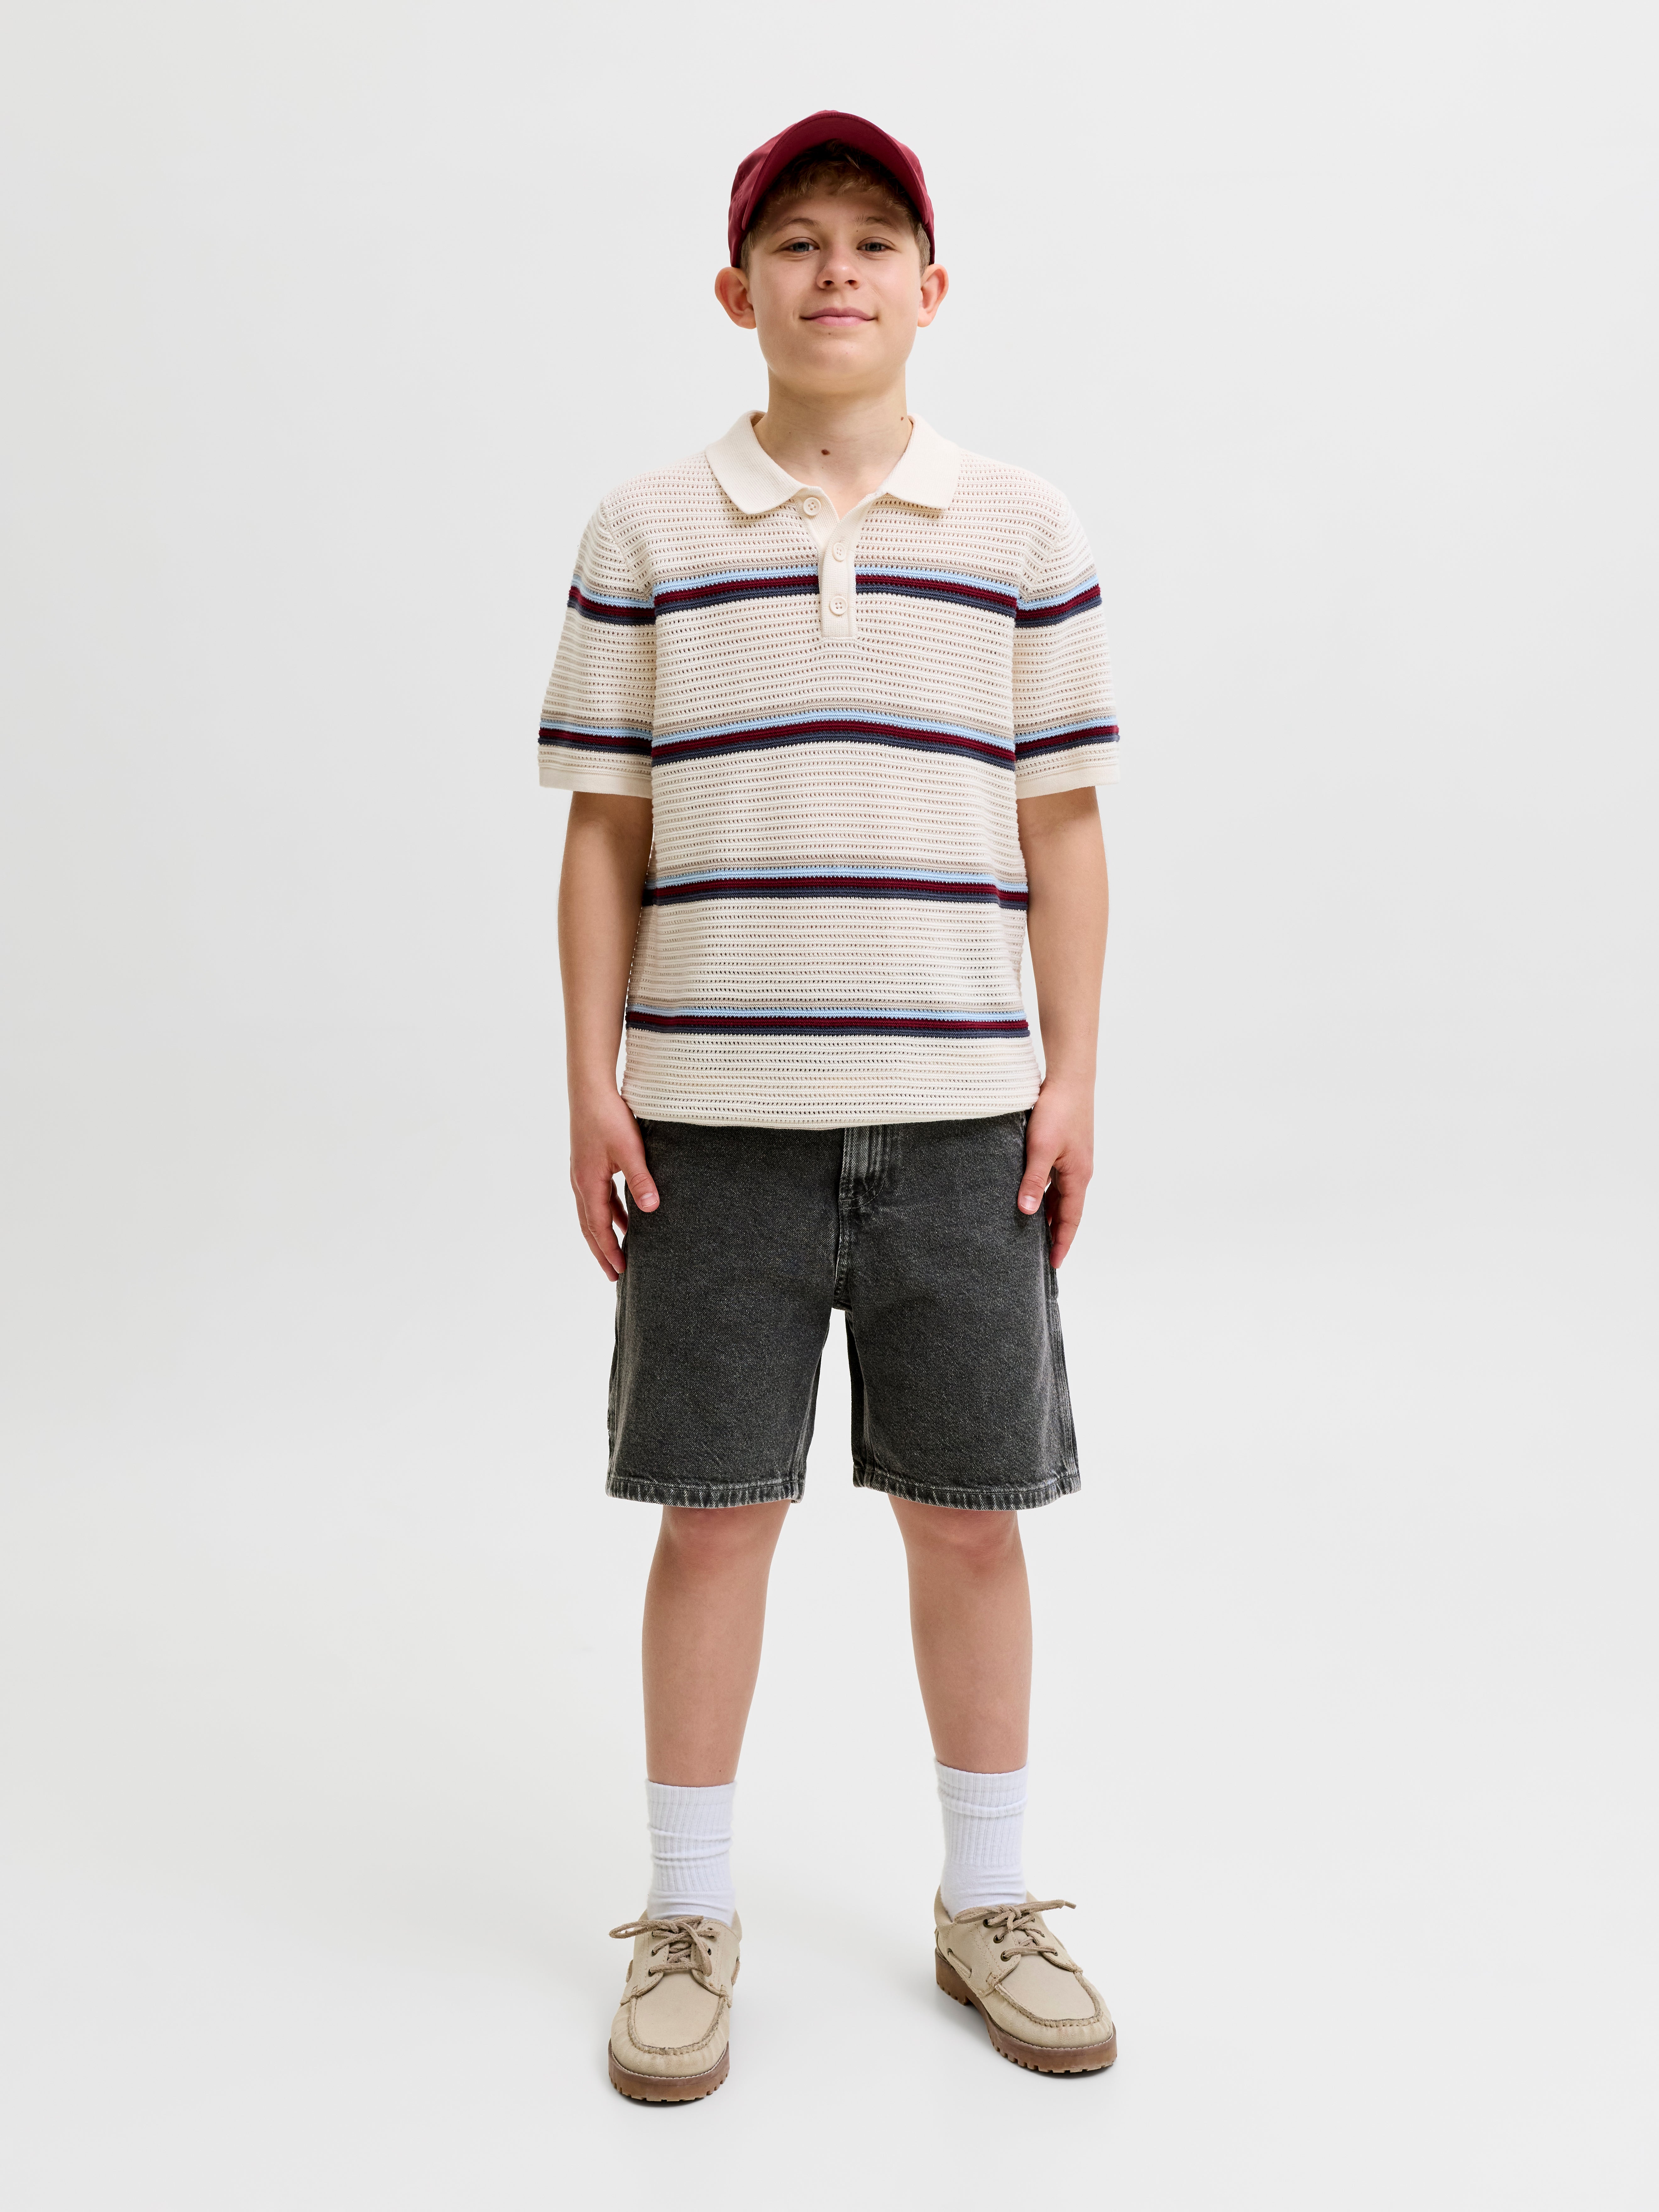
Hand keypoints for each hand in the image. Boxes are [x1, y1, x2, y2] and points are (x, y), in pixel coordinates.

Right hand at [569, 1087, 657, 1280]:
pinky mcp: (589, 1164)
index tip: (619, 1272)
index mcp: (588, 1183)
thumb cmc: (608, 1117)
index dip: (609, 1251)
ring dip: (605, 1233)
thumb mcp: (629, 1149)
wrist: (590, 1089)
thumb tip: (652, 1209)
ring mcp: (582, 1173)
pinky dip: (609, 1212)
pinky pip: (598, 1197)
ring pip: (592, 1212)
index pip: (598, 1227)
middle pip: (589, 1226)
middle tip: (614, 1275)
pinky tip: (624, 1217)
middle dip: (602, 1251)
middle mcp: (580, 1182)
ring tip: (620, 1251)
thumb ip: (640, 1179)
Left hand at [1016, 1074, 1094, 1267]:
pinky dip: (1046, 1194)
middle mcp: (1079, 1172)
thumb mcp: (1041, 1148)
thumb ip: (1033, 1180)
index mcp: (1078, 1176)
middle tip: (1041, 1257)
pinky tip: (1031, 1196)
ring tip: (1033, 1233)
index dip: (1062, 1243)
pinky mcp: (1066, 1149)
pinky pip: (1056, 1180)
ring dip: (1049, 1214)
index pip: (1070, 1219)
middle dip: (1055, 1234)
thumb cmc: (1057, 1111)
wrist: (1069, 1079)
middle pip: (1067, 1211)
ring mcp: (1073, 1160)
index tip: (1054, 1265)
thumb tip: (1026, 1211)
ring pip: (1061, 1195)